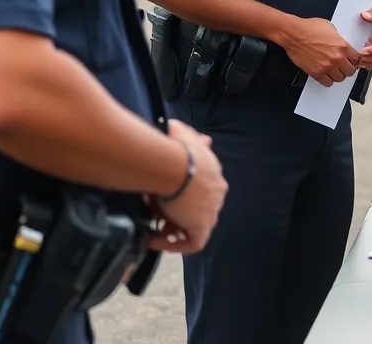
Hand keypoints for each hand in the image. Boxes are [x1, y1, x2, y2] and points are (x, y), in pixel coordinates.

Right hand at [148, 120, 227, 253]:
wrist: (174, 166)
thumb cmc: (174, 150)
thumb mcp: (178, 134)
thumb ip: (179, 132)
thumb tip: (172, 127)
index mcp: (213, 173)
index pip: (203, 188)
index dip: (185, 195)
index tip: (167, 198)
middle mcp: (217, 193)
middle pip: (199, 208)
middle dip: (180, 214)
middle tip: (159, 216)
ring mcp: (211, 211)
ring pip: (195, 226)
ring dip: (175, 230)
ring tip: (154, 231)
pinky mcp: (202, 226)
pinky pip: (192, 243)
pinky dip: (174, 245)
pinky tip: (154, 241)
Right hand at [280, 17, 359, 86]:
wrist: (294, 33)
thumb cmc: (309, 28)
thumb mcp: (330, 28)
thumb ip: (339, 38)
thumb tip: (341, 44)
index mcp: (343, 46)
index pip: (357, 59)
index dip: (354, 60)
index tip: (352, 60)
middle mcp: (337, 58)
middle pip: (351, 71)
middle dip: (347, 68)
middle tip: (342, 66)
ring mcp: (327, 67)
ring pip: (340, 79)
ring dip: (337, 75)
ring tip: (333, 70)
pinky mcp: (316, 73)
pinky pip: (328, 83)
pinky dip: (327, 80)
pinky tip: (325, 74)